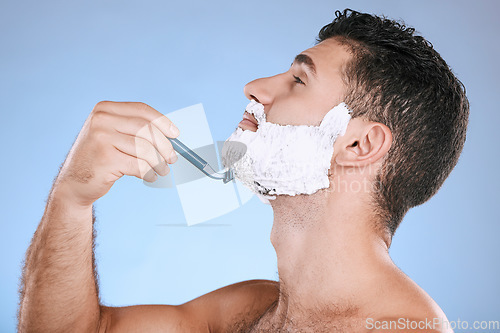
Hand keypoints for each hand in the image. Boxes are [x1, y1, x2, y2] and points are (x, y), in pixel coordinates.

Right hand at [54, 101, 178, 206]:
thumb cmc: (99, 158)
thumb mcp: (113, 136)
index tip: (175, 134)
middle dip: (164, 145)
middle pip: (146, 129)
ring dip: (158, 162)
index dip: (162, 122)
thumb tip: (170, 135)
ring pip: (145, 149)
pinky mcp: (105, 159)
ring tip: (162, 170)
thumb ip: (135, 130)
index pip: (142, 110)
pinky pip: (138, 165)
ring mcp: (101, 138)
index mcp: (105, 109)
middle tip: (172, 158)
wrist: (73, 183)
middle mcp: (101, 120)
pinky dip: (149, 173)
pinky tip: (150, 177)